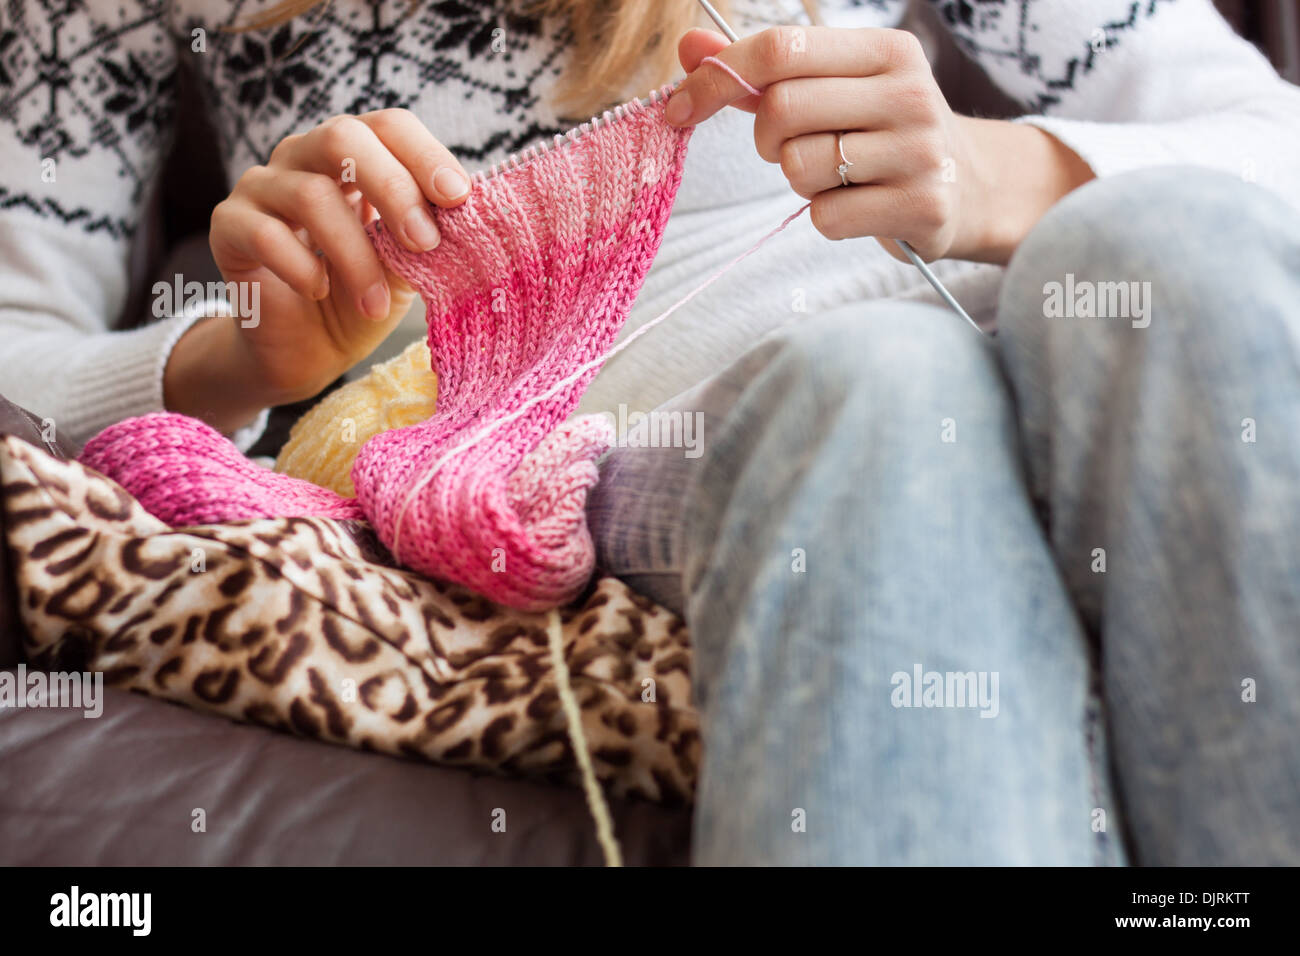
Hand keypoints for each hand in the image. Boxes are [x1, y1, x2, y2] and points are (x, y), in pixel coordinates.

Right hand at [167, 109, 470, 431]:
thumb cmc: (362, 297)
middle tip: (424, 241)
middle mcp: (303, 158)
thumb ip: (429, 237)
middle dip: (392, 188)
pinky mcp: (228, 227)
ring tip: (375, 303)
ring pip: (308, 194)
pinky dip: (302, 267)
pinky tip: (320, 293)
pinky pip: (262, 233)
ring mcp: (261, 188)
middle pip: (341, 137)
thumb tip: (472, 220)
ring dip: (354, 254)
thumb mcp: (407, 266)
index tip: (460, 197)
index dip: (425, 155)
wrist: (306, 351)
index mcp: (354, 156)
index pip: (388, 127)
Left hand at [667, 27, 1092, 264]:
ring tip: (834, 176)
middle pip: (782, 108)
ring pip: (799, 166)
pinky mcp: (922, 206)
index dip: (716, 78)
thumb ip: (761, 73)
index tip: (679, 109)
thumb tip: (688, 47)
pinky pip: (826, 216)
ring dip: (797, 181)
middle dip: (764, 138)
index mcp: (884, 50)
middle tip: (789, 148)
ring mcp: (919, 151)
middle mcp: (908, 92)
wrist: (971, 188)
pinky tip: (856, 206)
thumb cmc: (882, 134)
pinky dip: (825, 217)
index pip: (780, 48)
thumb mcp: (835, 90)